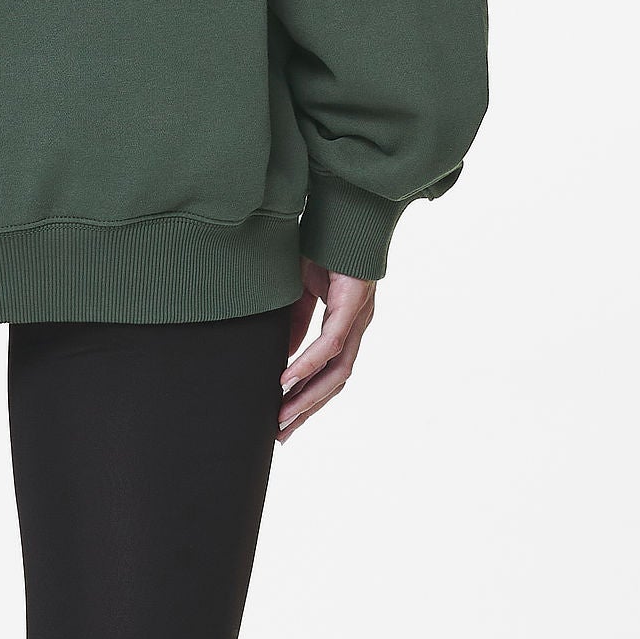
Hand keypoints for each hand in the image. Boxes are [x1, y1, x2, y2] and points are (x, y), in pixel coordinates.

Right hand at [276, 254, 374, 441]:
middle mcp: (357, 325)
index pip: (328, 371)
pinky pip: (332, 342)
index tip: (283, 419)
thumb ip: (296, 320)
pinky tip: (287, 379)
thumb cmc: (324, 242)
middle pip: (334, 381)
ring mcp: (359, 316)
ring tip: (281, 416)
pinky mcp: (354, 302)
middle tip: (280, 434)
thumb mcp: (300, 286)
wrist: (344, 205)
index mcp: (346, 323)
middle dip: (306, 409)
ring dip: (308, 396)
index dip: (307, 397)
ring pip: (337, 370)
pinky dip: (310, 363)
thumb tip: (283, 354)